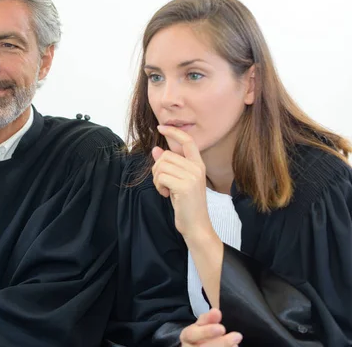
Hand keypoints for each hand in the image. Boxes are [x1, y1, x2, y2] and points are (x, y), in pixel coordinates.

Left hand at [152, 125, 210, 239]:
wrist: (196, 226)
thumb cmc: (186, 205)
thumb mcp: (177, 181)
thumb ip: (169, 165)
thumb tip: (156, 150)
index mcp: (198, 165)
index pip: (188, 141)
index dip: (174, 132)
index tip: (161, 127)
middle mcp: (197, 168)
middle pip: (165, 156)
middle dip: (157, 170)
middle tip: (163, 185)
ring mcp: (192, 176)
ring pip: (161, 166)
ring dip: (157, 180)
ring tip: (166, 190)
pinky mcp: (184, 186)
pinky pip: (161, 177)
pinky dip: (158, 186)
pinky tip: (167, 195)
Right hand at [180, 308, 241, 346]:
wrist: (196, 346)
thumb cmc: (200, 335)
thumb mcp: (201, 326)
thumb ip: (208, 319)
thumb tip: (216, 311)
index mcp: (187, 337)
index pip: (192, 334)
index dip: (206, 332)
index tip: (222, 328)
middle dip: (221, 342)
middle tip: (237, 336)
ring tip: (237, 343)